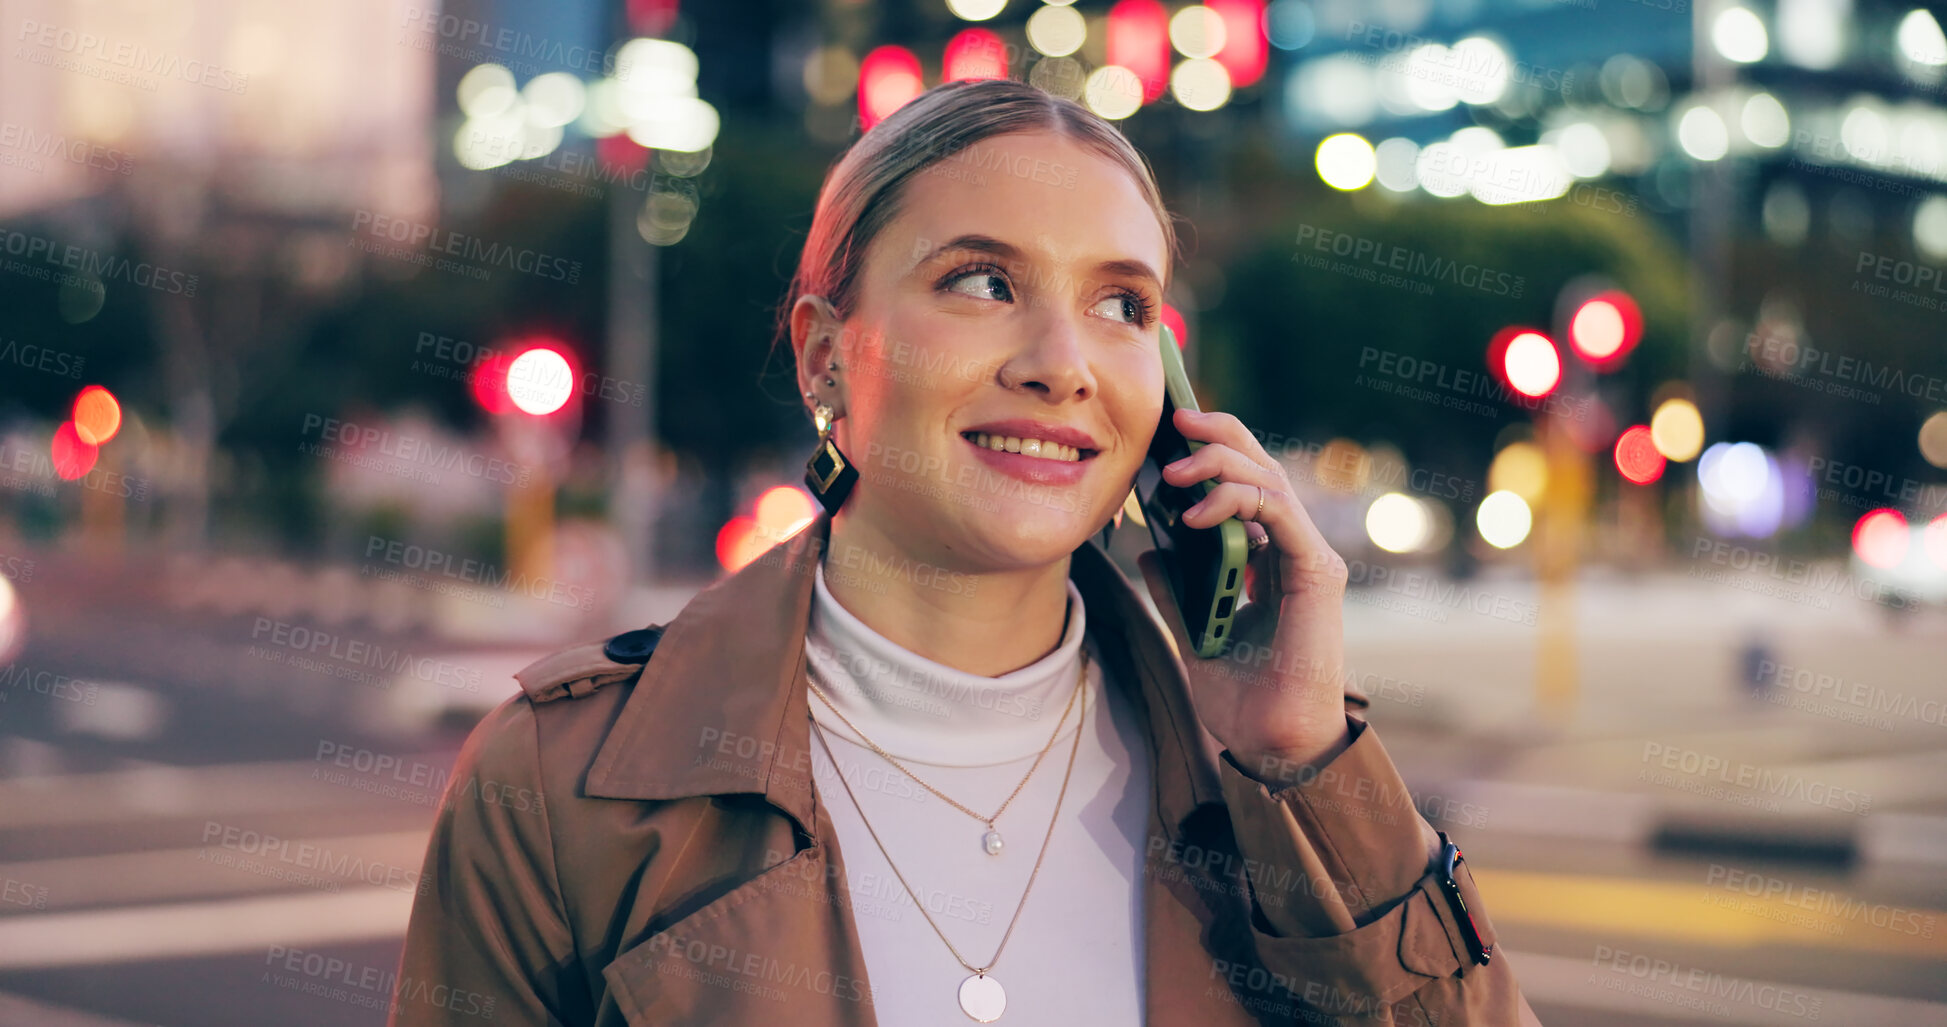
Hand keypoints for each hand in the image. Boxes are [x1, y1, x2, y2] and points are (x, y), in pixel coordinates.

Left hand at [1136, 407, 1352, 781]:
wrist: (1272, 744)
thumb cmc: (1243, 698)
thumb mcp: (1193, 631)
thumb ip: (1175, 590)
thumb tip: (1149, 551)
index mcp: (1270, 560)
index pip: (1246, 485)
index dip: (1213, 452)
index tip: (1167, 436)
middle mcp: (1294, 551)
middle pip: (1262, 469)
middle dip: (1218, 437)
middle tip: (1175, 421)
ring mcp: (1309, 558)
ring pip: (1271, 481)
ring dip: (1219, 465)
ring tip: (1174, 474)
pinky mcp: (1318, 572)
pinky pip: (1279, 515)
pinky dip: (1238, 502)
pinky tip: (1197, 514)